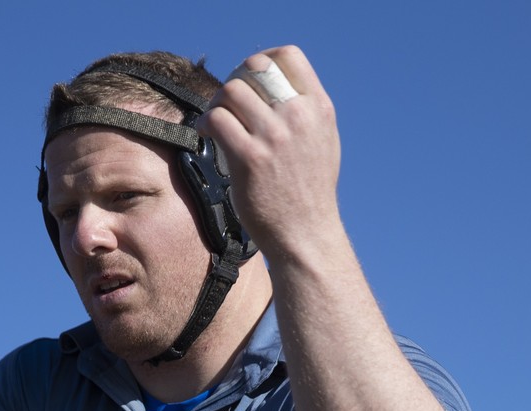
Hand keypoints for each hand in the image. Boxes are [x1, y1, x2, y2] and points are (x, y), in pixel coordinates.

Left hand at [199, 45, 340, 261]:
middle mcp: (299, 117)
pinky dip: (206, 123)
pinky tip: (207, 134)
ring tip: (216, 120)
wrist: (306, 234)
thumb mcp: (324, 142)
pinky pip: (217, 120)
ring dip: (218, 102)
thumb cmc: (310, 192)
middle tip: (228, 103)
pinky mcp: (250, 157)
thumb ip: (306, 112)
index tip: (250, 79)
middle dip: (235, 81)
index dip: (263, 60)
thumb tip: (276, 86)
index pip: (289, 56)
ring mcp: (274, 136)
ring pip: (231, 91)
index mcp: (319, 109)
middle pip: (254, 69)